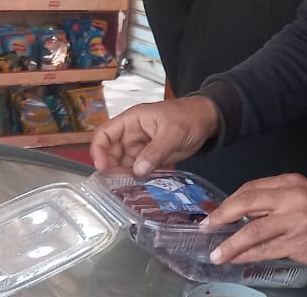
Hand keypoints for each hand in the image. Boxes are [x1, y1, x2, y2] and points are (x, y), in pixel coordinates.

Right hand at [90, 95, 219, 175]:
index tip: (102, 167)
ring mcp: (140, 146)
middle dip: (110, 168)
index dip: (98, 150)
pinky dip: (134, 178)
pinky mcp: (150, 157)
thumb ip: (156, 151)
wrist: (207, 120)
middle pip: (110, 152)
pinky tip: (135, 188)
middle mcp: (132, 134)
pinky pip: (136, 169)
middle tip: (114, 184)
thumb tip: (138, 170)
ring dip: (122, 176)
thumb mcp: (173, 132)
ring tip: (124, 190)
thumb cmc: (189, 116)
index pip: (104, 134)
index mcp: (132, 121)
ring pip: (122, 163)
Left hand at [204, 173, 306, 268]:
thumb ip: (275, 199)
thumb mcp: (301, 193)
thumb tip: (244, 213)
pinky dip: (247, 255)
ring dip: (231, 243)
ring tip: (217, 253)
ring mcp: (293, 220)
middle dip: (222, 216)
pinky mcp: (296, 242)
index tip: (216, 213)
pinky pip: (265, 249)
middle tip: (207, 226)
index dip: (229, 202)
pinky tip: (236, 259)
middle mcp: (289, 198)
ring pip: (253, 230)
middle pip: (246, 203)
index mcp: (289, 182)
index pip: (251, 188)